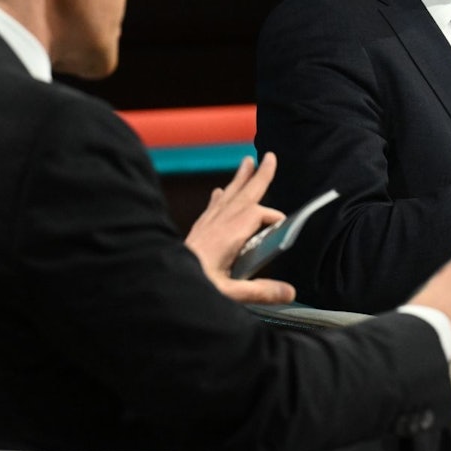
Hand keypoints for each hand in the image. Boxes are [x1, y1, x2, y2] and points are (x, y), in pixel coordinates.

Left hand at [185, 152, 295, 304]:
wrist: (161, 281)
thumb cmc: (192, 287)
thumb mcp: (230, 294)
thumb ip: (260, 291)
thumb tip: (288, 291)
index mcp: (228, 236)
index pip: (258, 215)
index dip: (274, 217)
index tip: (283, 227)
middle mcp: (217, 225)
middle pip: (243, 195)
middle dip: (259, 176)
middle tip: (269, 157)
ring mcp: (206, 226)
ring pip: (227, 196)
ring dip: (239, 179)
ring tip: (247, 162)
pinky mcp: (197, 232)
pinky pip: (211, 207)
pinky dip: (218, 197)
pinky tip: (219, 191)